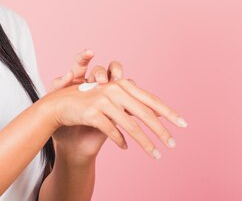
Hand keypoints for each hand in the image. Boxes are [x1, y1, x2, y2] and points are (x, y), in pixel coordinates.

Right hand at [45, 65, 187, 160]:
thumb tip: (159, 116)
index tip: (183, 125)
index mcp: (122, 86)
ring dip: (145, 143)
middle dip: (161, 130)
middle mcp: (114, 90)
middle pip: (144, 113)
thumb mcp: (111, 103)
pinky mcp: (92, 112)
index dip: (168, 112)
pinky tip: (126, 148)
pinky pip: (112, 130)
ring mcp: (103, 100)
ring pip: (130, 125)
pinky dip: (120, 140)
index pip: (150, 100)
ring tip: (156, 155)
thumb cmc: (87, 106)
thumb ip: (132, 106)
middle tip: (173, 145)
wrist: (57, 107)